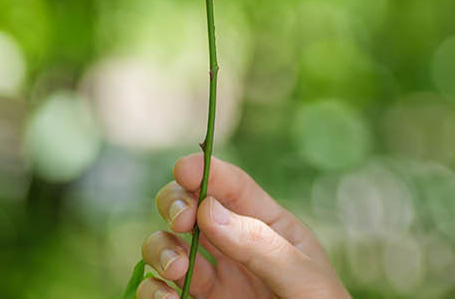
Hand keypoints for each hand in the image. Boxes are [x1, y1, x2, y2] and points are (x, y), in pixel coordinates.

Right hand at [138, 154, 348, 298]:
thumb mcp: (302, 276)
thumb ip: (259, 245)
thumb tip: (209, 210)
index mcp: (270, 227)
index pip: (235, 188)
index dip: (208, 170)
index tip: (184, 168)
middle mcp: (236, 246)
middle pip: (192, 207)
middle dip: (175, 202)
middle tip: (182, 221)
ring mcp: (216, 278)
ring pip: (168, 246)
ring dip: (161, 249)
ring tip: (176, 270)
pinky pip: (161, 290)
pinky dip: (152, 289)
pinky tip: (166, 297)